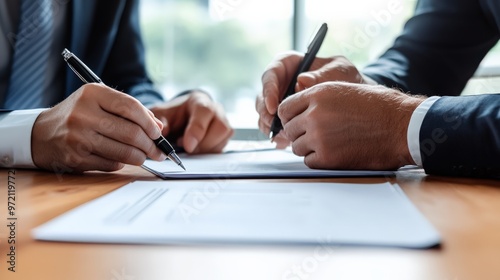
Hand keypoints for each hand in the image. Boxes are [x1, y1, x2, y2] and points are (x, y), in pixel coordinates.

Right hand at [32, 84, 166, 172]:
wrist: (41, 134)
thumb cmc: (78, 115)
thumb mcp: (99, 102)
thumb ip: (130, 111)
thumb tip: (159, 127)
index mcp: (92, 94)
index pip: (131, 107)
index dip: (150, 122)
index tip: (158, 133)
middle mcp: (84, 114)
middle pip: (131, 133)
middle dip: (151, 145)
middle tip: (159, 151)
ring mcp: (79, 137)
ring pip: (124, 152)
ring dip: (140, 157)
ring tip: (145, 157)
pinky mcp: (77, 158)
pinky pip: (112, 164)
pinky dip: (122, 163)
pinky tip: (121, 159)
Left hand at [150, 91, 232, 153]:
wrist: (184, 115)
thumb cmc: (175, 115)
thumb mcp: (163, 115)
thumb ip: (161, 121)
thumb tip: (162, 131)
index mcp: (200, 102)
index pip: (205, 112)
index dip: (197, 130)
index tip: (187, 146)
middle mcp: (216, 110)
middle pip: (220, 127)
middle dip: (204, 143)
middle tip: (187, 149)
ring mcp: (224, 122)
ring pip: (224, 138)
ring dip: (207, 148)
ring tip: (191, 148)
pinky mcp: (225, 136)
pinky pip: (223, 146)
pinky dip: (209, 152)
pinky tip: (197, 150)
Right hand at [256, 52, 372, 146]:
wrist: (354, 98)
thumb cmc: (345, 77)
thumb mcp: (339, 70)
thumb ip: (322, 74)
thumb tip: (302, 80)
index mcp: (288, 64)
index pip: (271, 74)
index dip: (268, 90)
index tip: (273, 106)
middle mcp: (280, 82)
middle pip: (263, 96)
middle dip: (265, 112)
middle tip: (274, 125)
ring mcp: (280, 100)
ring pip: (265, 114)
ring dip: (270, 126)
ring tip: (283, 136)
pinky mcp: (284, 117)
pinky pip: (273, 127)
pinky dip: (277, 135)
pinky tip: (284, 142)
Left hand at [278, 82, 424, 169]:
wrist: (401, 127)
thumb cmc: (379, 107)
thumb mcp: (343, 90)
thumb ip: (316, 99)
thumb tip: (296, 112)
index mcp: (318, 94)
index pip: (285, 108)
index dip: (290, 116)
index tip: (298, 121)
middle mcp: (314, 115)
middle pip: (289, 128)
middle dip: (299, 132)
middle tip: (315, 135)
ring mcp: (319, 137)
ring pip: (297, 146)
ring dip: (308, 147)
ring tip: (328, 143)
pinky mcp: (327, 158)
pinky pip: (308, 161)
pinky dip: (317, 159)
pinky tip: (333, 153)